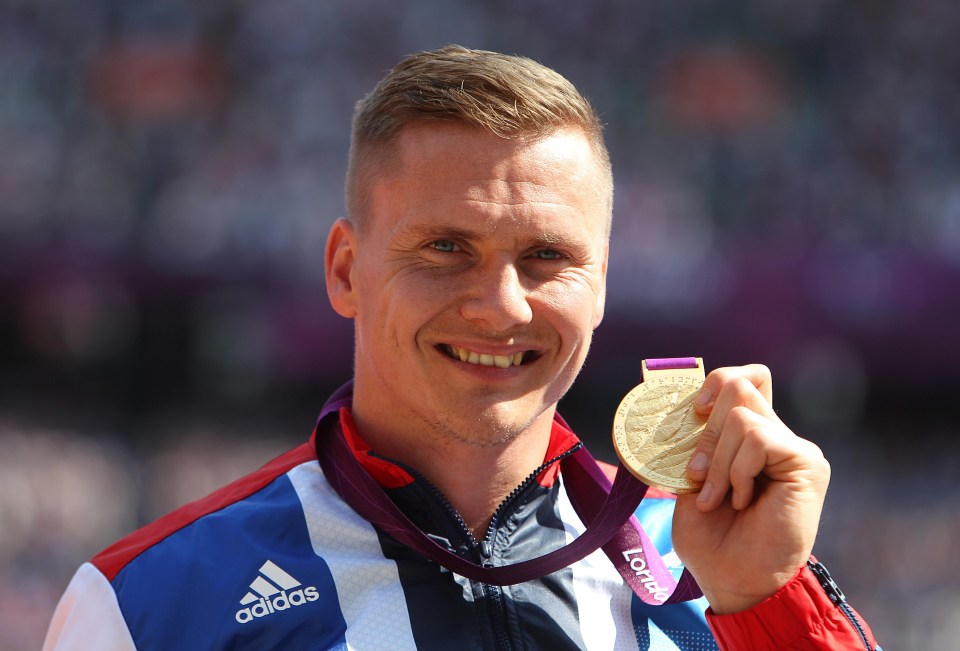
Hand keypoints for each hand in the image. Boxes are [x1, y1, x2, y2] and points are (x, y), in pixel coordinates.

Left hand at [672, 365, 830, 613]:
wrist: (734, 579)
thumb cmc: (710, 539)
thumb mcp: (690, 481)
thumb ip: (695, 440)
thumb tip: (690, 405)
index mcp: (745, 437)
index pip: (742, 379)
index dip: (714, 382)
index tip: (691, 412)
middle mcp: (772, 435)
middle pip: (740, 383)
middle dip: (705, 428)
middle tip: (698, 473)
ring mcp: (791, 447)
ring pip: (741, 413)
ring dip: (718, 461)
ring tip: (720, 498)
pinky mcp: (806, 462)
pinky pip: (758, 438)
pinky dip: (738, 470)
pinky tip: (743, 499)